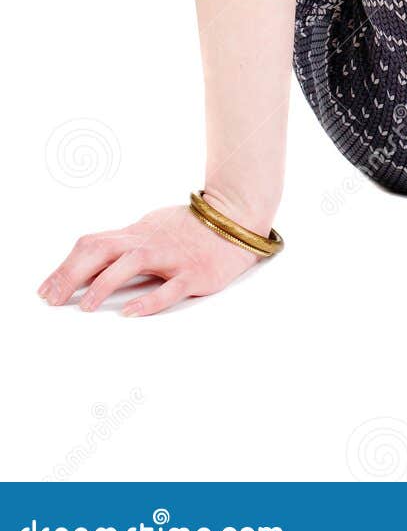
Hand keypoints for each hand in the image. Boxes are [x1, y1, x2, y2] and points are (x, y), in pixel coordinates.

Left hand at [38, 203, 263, 317]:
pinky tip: (130, 312)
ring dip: (105, 284)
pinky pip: (169, 287)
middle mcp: (150, 242)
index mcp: (137, 233)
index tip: (46, 289)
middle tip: (52, 299)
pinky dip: (148, 300)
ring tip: (86, 306)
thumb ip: (125, 244)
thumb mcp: (152, 229)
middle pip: (104, 250)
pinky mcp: (194, 273)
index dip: (66, 266)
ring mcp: (172, 257)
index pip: (94, 244)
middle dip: (73, 274)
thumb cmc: (191, 229)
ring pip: (133, 264)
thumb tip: (91, 260)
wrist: (235, 218)